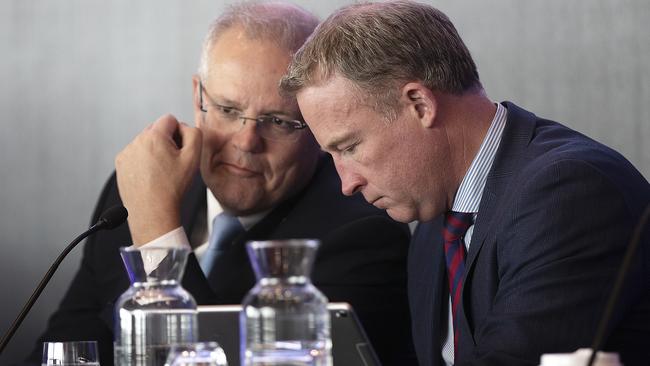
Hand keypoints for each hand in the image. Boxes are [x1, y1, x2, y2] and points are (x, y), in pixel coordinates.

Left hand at [115, 114, 201, 244]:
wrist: (152, 212)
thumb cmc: (171, 189)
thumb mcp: (193, 158)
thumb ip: (194, 134)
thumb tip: (186, 128)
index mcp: (154, 137)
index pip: (170, 119)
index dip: (179, 133)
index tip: (180, 149)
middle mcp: (137, 142)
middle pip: (157, 130)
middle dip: (166, 142)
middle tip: (173, 163)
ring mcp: (127, 153)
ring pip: (146, 143)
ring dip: (155, 152)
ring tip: (161, 172)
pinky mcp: (121, 164)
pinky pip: (136, 155)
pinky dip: (144, 162)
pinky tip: (151, 176)